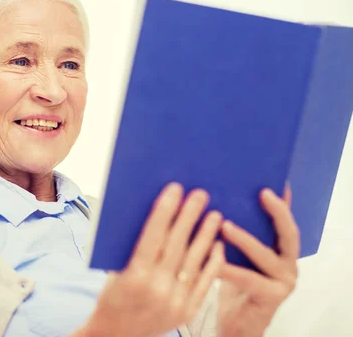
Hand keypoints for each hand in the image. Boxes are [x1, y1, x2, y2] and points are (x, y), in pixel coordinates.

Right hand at [76, 183, 224, 336]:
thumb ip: (133, 249)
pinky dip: (212, 262)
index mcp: (134, 277)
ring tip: (214, 214)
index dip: (164, 211)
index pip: (152, 236)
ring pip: (194, 261)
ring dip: (205, 235)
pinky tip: (217, 244)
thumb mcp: (114, 272)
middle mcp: (156, 289)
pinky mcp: (187, 312)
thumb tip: (156, 217)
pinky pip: (204, 283)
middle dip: (189, 217)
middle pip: (177, 245)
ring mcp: (175, 302)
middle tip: (200, 194)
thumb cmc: (112, 299)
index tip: (174, 189)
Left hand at [218, 184, 298, 336]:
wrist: (236, 325)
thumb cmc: (233, 284)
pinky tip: (212, 259)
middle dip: (278, 212)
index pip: (284, 220)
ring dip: (245, 239)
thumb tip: (217, 196)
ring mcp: (283, 282)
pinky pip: (248, 279)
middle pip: (288, 233)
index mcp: (281, 249)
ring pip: (266, 256)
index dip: (283, 200)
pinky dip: (228, 268)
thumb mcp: (237, 253)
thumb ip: (236, 230)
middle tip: (263, 193)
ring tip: (224, 225)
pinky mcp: (271, 298)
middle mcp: (288, 264)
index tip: (275, 178)